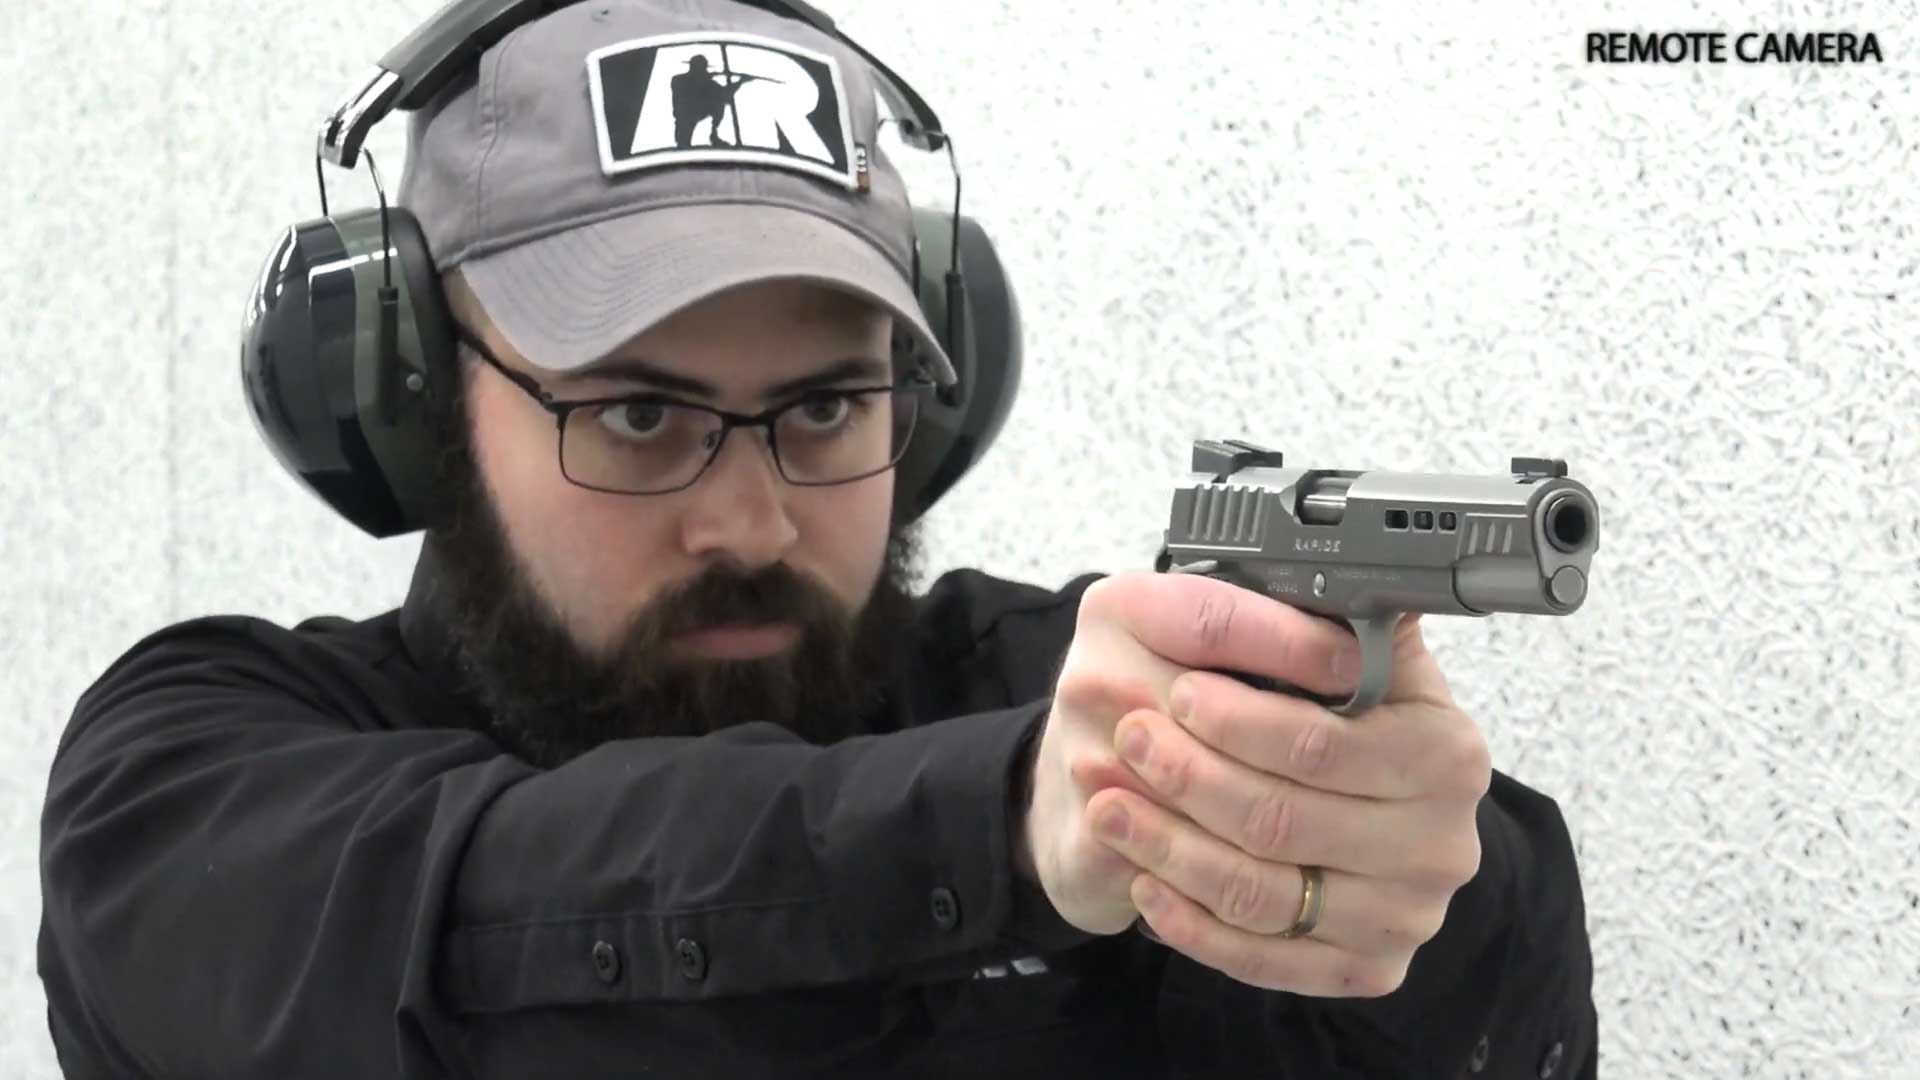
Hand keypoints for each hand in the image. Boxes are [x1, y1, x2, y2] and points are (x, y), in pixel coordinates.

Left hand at [1019, 571, 1489, 997]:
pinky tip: (1142, 880)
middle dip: (1188, 776)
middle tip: (1126, 738)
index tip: (1177, 693)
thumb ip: (1335, 622)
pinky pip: (1262, 956)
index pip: (1323, 743)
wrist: (1364, 817)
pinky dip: (1191, 921)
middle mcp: (1439, 844)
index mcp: (1446, 753)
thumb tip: (1325, 581)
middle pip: (1282, 819)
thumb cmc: (1341, 727)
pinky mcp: (1364, 970)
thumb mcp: (1355, 659)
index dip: (1239, 721)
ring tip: (1108, 804)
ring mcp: (1404, 916)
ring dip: (1169, 847)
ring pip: (1260, 891)